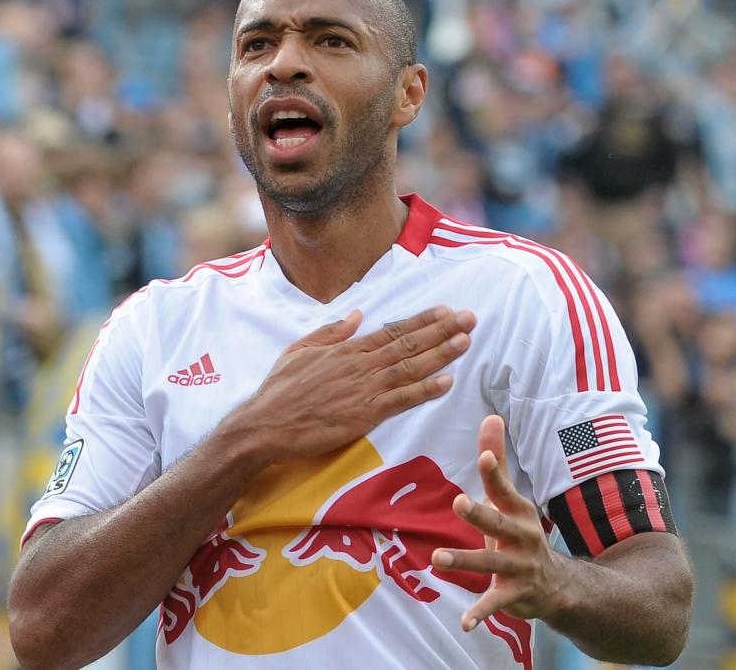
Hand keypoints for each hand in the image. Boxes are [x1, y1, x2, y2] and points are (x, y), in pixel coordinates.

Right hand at [226, 306, 475, 464]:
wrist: (266, 423)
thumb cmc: (279, 389)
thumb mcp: (300, 349)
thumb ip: (332, 332)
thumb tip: (357, 315)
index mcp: (347, 349)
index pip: (392, 330)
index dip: (422, 321)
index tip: (445, 310)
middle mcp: (360, 365)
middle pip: (408, 344)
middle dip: (442, 330)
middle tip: (470, 318)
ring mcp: (364, 389)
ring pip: (410, 367)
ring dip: (441, 354)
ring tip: (465, 341)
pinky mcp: (364, 415)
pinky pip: (401, 400)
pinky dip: (424, 390)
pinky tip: (446, 382)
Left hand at [431, 415, 570, 630]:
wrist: (558, 585)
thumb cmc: (519, 531)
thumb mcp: (509, 498)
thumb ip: (496, 461)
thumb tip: (490, 415)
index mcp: (516, 509)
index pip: (502, 487)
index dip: (493, 472)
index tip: (483, 455)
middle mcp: (519, 536)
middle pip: (496, 523)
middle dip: (478, 514)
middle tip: (458, 502)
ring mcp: (517, 567)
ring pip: (489, 563)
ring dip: (464, 560)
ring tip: (437, 558)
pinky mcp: (512, 595)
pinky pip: (494, 604)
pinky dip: (480, 614)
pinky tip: (464, 623)